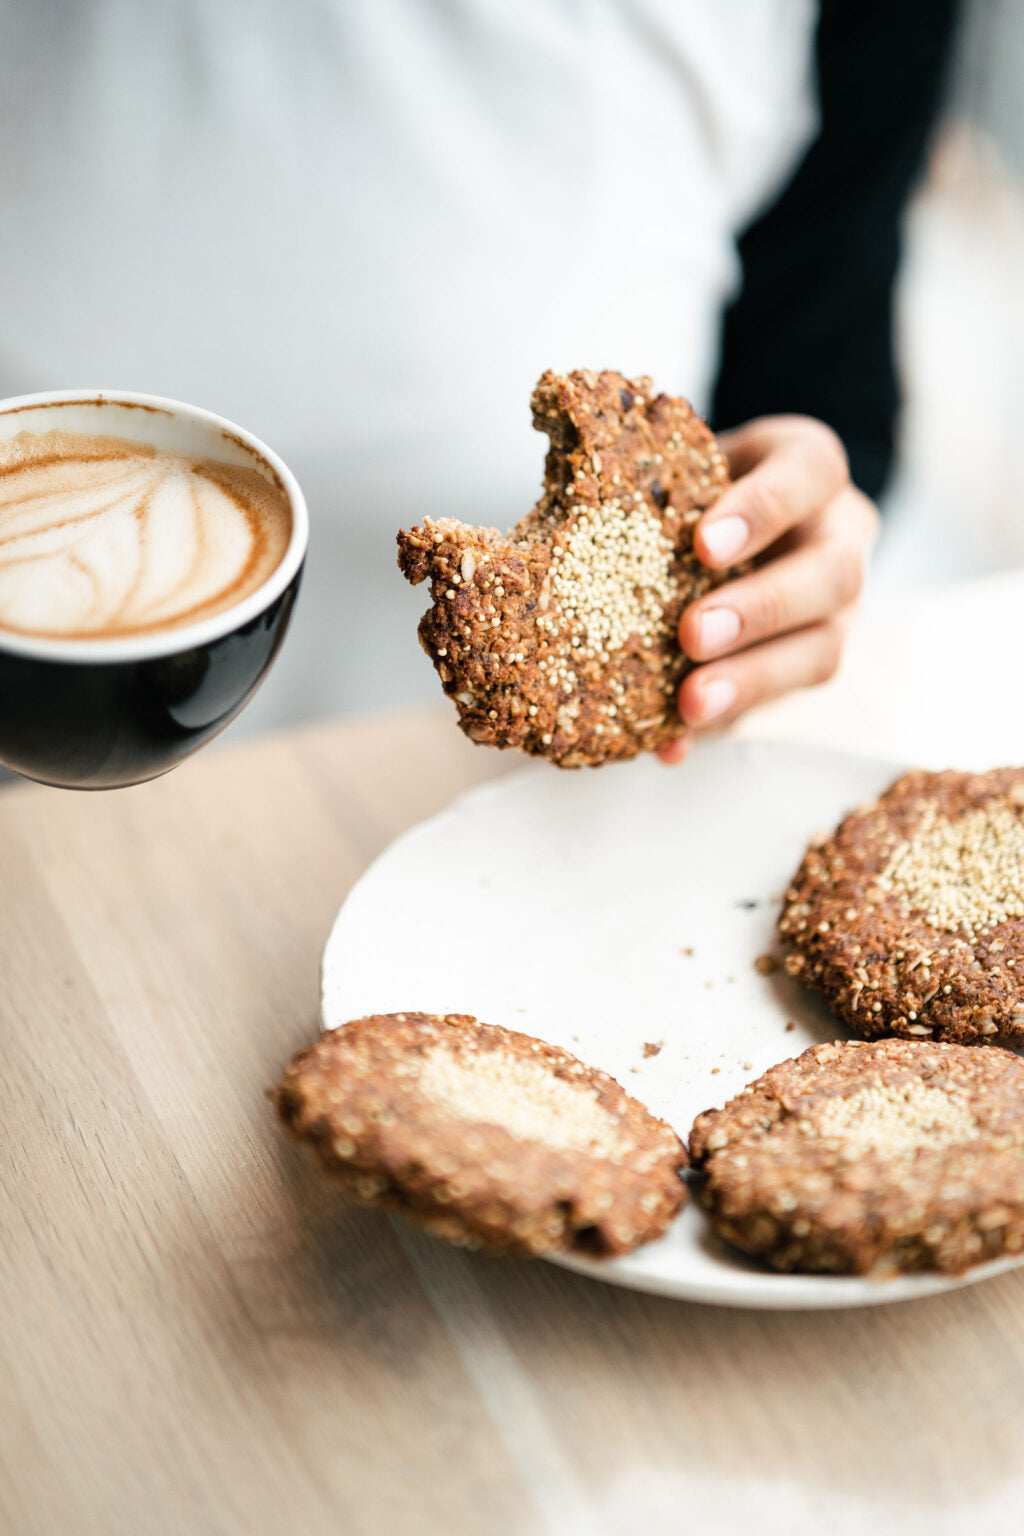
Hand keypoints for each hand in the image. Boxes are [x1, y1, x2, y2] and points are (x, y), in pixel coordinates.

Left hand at [658, 415, 878, 764]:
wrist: (728, 522)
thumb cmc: (697, 487)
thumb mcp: (683, 472)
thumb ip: (652, 496)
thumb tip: (573, 539)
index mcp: (810, 469)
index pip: (812, 471)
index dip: (763, 508)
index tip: (703, 544)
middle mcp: (840, 537)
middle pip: (833, 573)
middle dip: (763, 607)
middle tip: (693, 634)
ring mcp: (839, 608)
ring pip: (824, 648)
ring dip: (753, 679)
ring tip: (691, 703)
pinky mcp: (811, 664)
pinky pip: (780, 704)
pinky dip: (724, 722)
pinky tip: (673, 740)